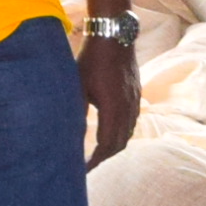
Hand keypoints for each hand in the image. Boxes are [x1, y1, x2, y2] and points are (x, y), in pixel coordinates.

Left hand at [81, 35, 138, 166]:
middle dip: (104, 158)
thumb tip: (68, 137)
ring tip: (98, 154)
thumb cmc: (92, 59)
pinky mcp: (136, 95)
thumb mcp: (78, 85)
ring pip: (128, 134)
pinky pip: (132, 122)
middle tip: (88, 166)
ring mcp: (135, 102)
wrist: (115, 36)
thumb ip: (76, 112)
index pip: (106, 145)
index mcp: (113, 108)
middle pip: (119, 144)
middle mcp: (128, 108)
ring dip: (114, 147)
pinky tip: (110, 133)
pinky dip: (121, 134)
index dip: (95, 161)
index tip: (83, 170)